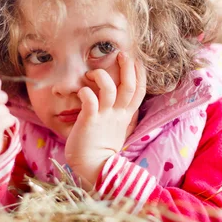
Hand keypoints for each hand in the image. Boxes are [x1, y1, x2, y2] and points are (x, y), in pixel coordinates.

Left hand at [65, 52, 146, 187]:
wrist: (93, 167)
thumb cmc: (101, 147)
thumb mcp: (117, 127)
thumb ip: (120, 113)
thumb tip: (119, 100)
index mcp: (125, 115)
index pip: (139, 91)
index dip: (139, 74)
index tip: (135, 60)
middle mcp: (117, 114)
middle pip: (129, 87)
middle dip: (127, 68)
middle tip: (122, 54)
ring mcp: (104, 117)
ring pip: (110, 91)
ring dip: (102, 77)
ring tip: (93, 72)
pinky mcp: (89, 121)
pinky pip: (90, 101)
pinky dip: (86, 92)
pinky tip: (81, 90)